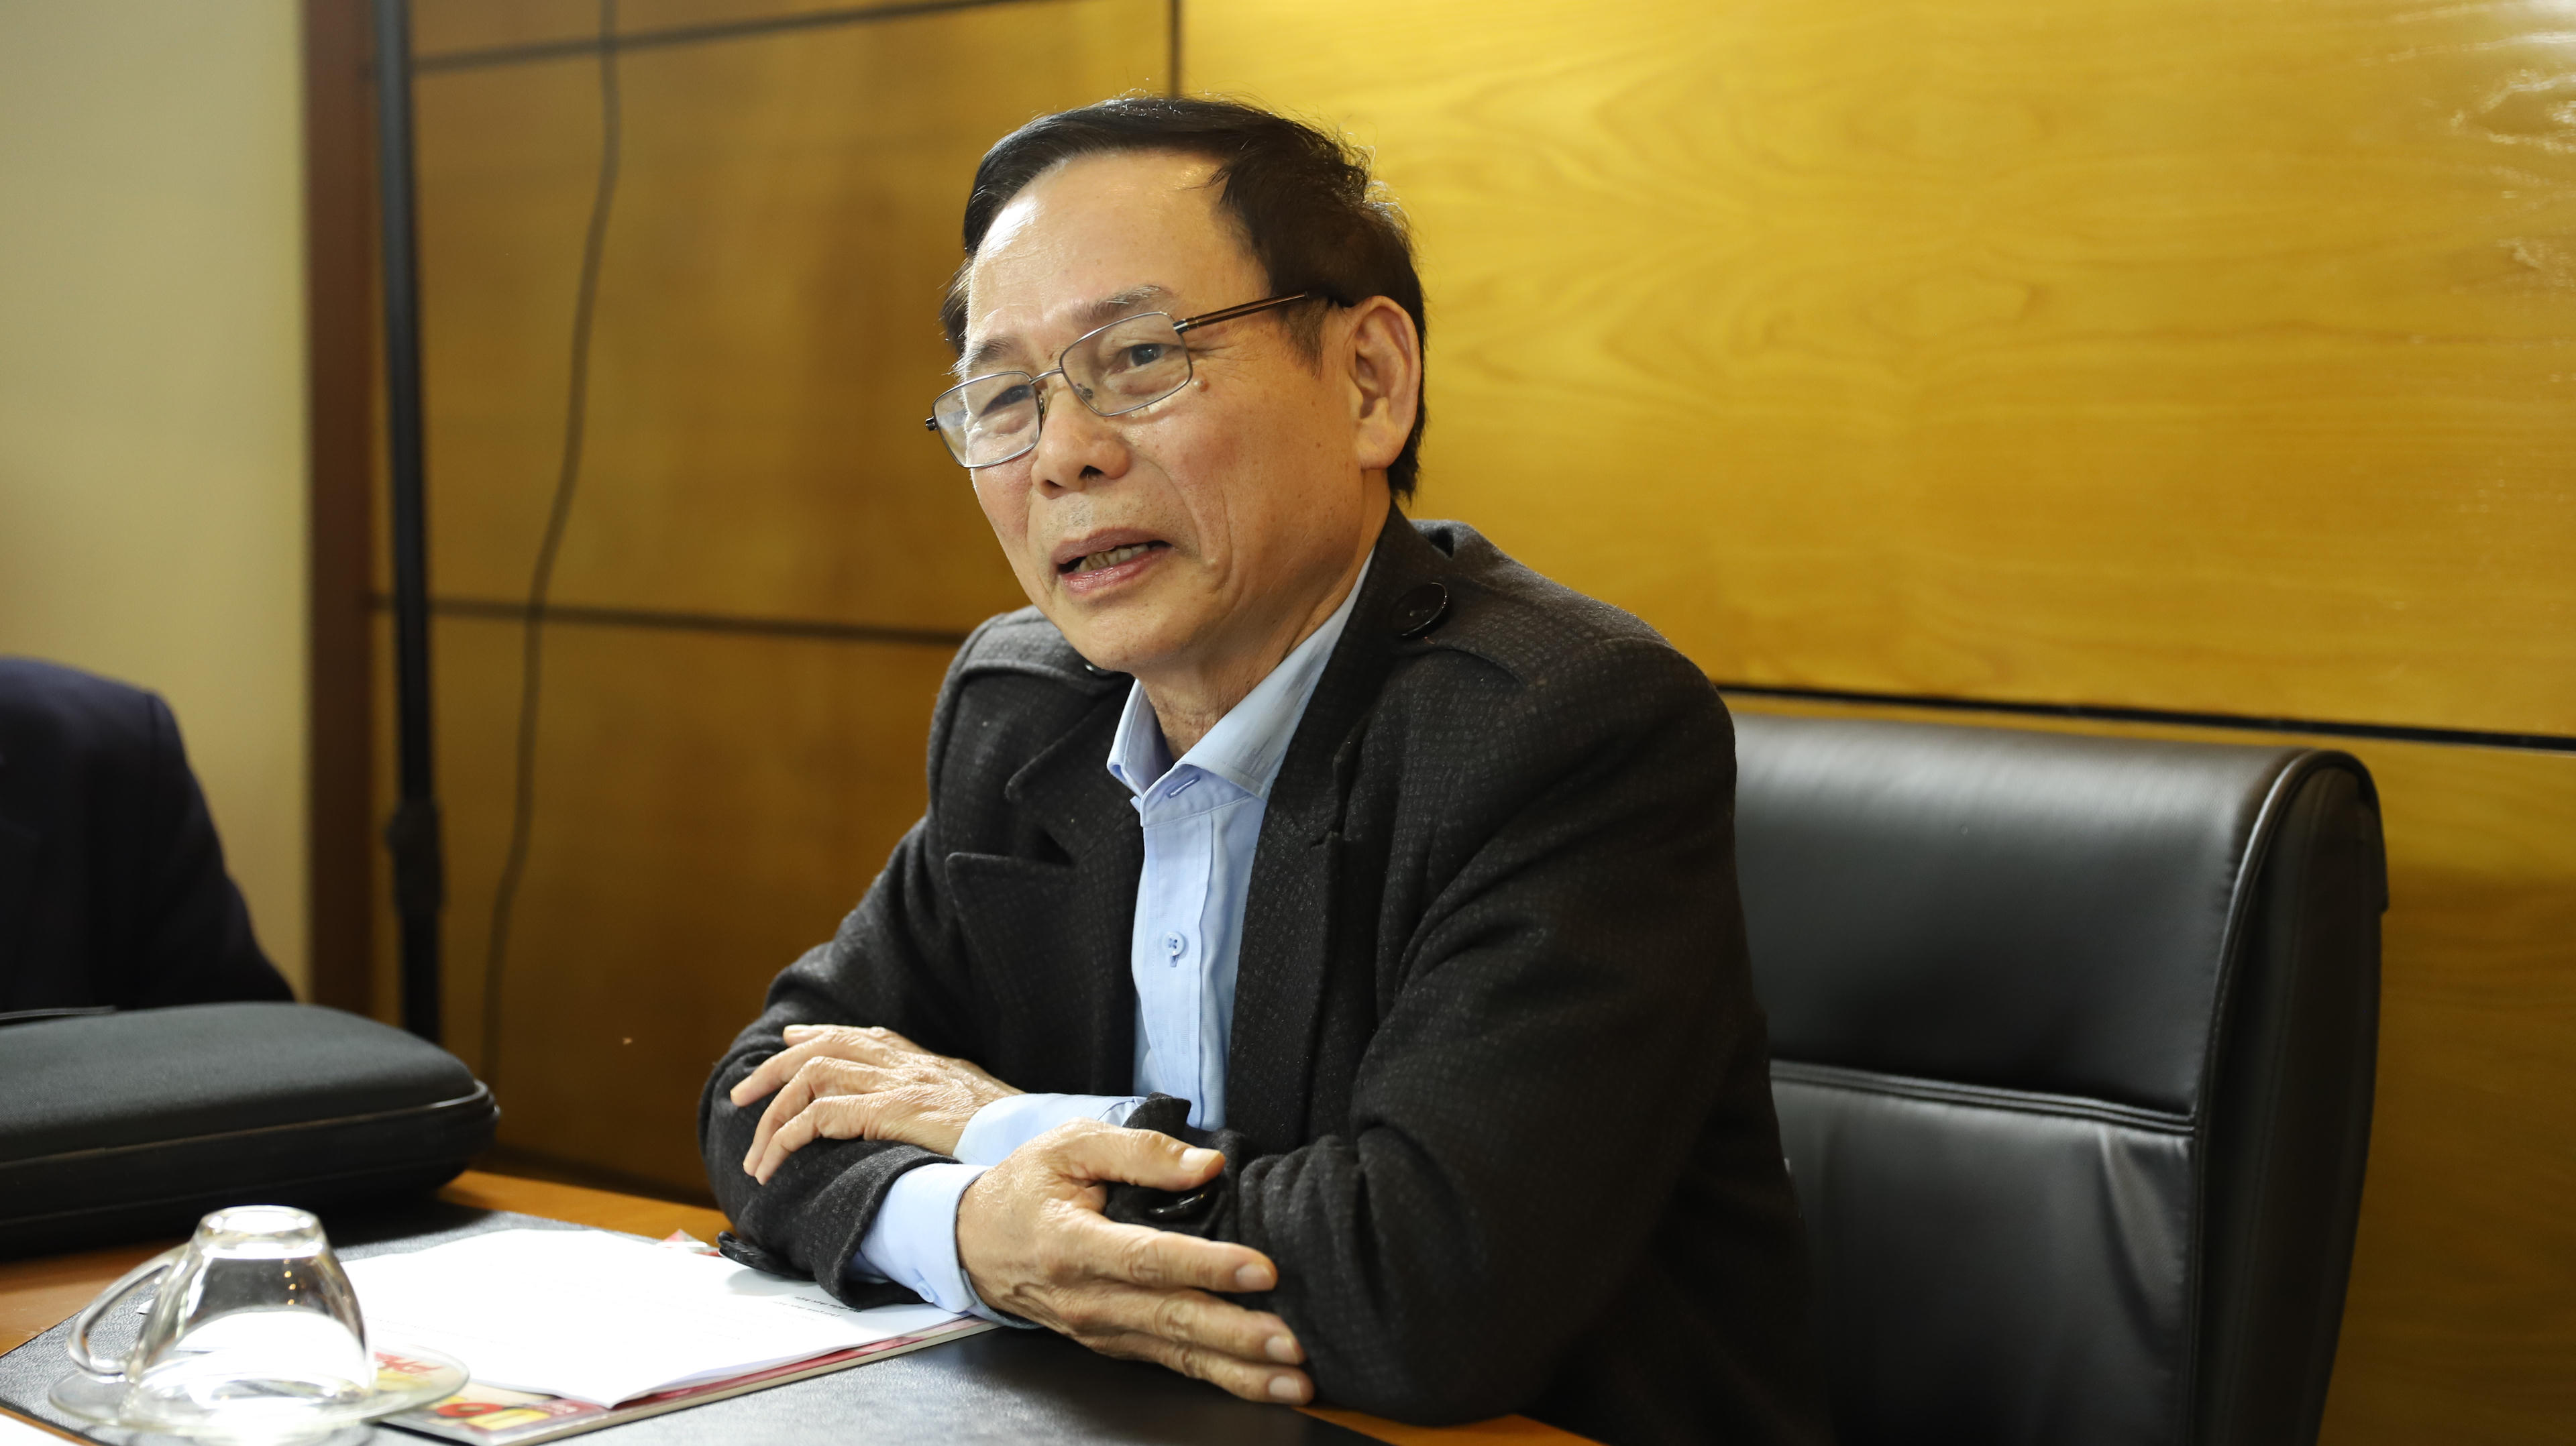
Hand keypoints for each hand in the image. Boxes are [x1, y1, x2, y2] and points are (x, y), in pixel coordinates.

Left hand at [730, 1024, 1021, 1178]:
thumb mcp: (976, 1110)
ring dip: (774, 1116)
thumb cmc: (1013, 1134)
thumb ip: (947, 1104)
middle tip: (741, 1095)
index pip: (862, 1037)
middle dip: (774, 1071)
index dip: (820, 1036)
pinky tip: (777, 1159)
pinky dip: (790, 1135)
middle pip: (823, 1049)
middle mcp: (907, 1063)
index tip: (790, 1041)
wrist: (1036, 1136)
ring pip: (812, 1079)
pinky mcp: (892, 1110)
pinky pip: (822, 1115)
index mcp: (927, 1063)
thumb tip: (932, 1116)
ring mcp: (899, 1083)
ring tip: (756, 1156)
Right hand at [958, 1120, 1311, 1404]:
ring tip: (1292, 1380)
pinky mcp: (1115, 1344)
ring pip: (1177, 1354)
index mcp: (1074, 1244)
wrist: (975, 1242)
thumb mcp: (1072, 1145)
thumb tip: (1207, 1165)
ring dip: (1238, 1371)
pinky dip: (1218, 1376)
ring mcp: (1101, 1329)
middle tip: (1291, 1343)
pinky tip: (1260, 1381)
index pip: (1148, 1259)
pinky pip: (1171, 1362)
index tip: (1260, 1270)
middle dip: (1236, 1335)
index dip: (1206, 1266)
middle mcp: (1088, 1298)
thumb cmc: (1029, 1188)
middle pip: (1171, 1319)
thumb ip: (1141, 1150)